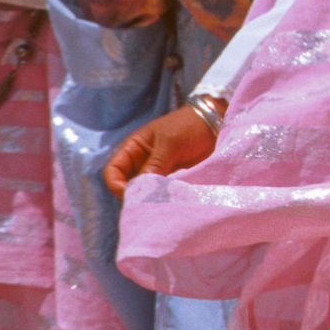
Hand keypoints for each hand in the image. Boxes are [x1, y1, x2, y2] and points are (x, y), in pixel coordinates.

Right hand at [104, 104, 219, 196]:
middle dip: (134, 197)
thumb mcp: (170, 142)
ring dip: (151, 201)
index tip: (131, 195)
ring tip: (162, 206)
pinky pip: (163, 195)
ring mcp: (158, 174)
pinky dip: (165, 201)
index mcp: (134, 149)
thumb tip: (140, 189)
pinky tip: (173, 205)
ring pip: (145, 194)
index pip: (113, 172)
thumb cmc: (189, 125)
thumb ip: (155, 164)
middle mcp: (142, 164)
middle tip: (148, 206)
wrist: (217, 123)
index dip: (116, 185)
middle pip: (127, 187)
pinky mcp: (173, 182)